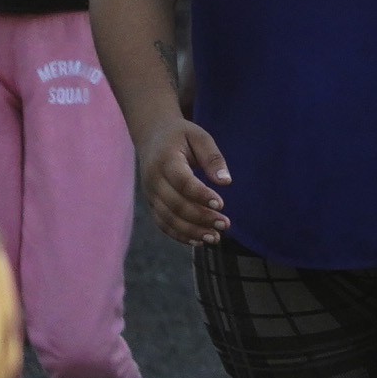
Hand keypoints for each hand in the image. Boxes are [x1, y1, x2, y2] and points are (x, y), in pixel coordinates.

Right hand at [136, 118, 231, 244]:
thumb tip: (226, 181)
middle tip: (225, 224)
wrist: (152, 136)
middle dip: (201, 218)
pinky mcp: (152, 204)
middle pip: (175, 205)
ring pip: (168, 219)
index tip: (221, 204)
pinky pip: (163, 223)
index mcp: (165, 161)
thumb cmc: (181, 136)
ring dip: (191, 231)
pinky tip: (198, 241)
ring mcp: (150, 195)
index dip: (201, 195)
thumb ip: (213, 157)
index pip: (183, 182)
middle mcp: (153, 180)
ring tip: (215, 238)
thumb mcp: (200, 137)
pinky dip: (179, 235)